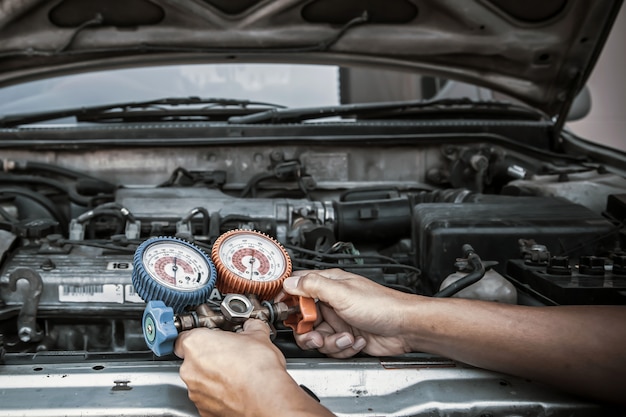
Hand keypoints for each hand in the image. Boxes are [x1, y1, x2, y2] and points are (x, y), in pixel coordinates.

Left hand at [174, 319, 332, 416]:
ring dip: (213, 376)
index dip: (201, 337)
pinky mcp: (204, 409)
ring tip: (236, 373)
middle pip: (192, 360)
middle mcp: (190, 369)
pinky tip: (236, 389)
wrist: (266, 397)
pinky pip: (207, 397)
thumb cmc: (258, 367)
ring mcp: (195, 391)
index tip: (212, 337)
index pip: (184, 337)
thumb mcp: (257, 335)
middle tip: (229, 354)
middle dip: (209, 357)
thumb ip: (249, 327)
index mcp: (196, 344)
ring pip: (199, 380)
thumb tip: (252, 326)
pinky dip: (218, 394)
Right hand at [282, 269, 417, 357]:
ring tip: (346, 338)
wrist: (405, 328)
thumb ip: (313, 286)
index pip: (298, 288)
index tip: (285, 312)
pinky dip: (343, 348)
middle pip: (303, 319)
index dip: (288, 301)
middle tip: (317, 336)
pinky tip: (356, 341)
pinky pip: (331, 348)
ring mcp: (338, 321)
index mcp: (329, 285)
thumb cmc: (381, 305)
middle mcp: (331, 302)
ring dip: (331, 343)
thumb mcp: (343, 293)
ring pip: (316, 338)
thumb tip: (289, 282)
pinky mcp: (345, 337)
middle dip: (308, 332)